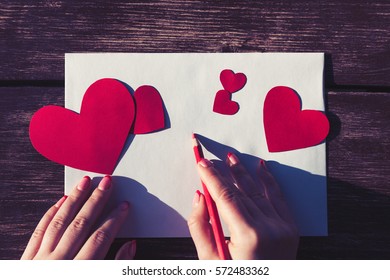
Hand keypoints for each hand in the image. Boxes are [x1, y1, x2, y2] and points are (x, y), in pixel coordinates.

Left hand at [21, 176, 135, 259]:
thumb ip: (116, 269)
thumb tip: (130, 246)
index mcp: (80, 272)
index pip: (101, 237)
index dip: (115, 219)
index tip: (124, 205)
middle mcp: (58, 263)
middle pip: (81, 224)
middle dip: (97, 200)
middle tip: (107, 182)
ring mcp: (39, 260)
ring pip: (59, 221)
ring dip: (74, 199)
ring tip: (85, 182)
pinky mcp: (26, 261)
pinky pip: (39, 231)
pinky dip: (50, 214)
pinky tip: (60, 201)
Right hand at [188, 153, 298, 258]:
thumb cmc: (236, 277)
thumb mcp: (210, 259)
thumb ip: (200, 226)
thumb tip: (200, 196)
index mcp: (249, 236)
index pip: (226, 197)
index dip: (212, 178)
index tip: (201, 163)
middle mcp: (270, 228)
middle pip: (242, 190)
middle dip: (223, 172)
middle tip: (211, 158)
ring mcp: (283, 227)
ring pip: (259, 190)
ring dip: (243, 172)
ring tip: (231, 157)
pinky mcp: (291, 228)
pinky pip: (278, 197)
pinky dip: (269, 181)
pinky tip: (261, 168)